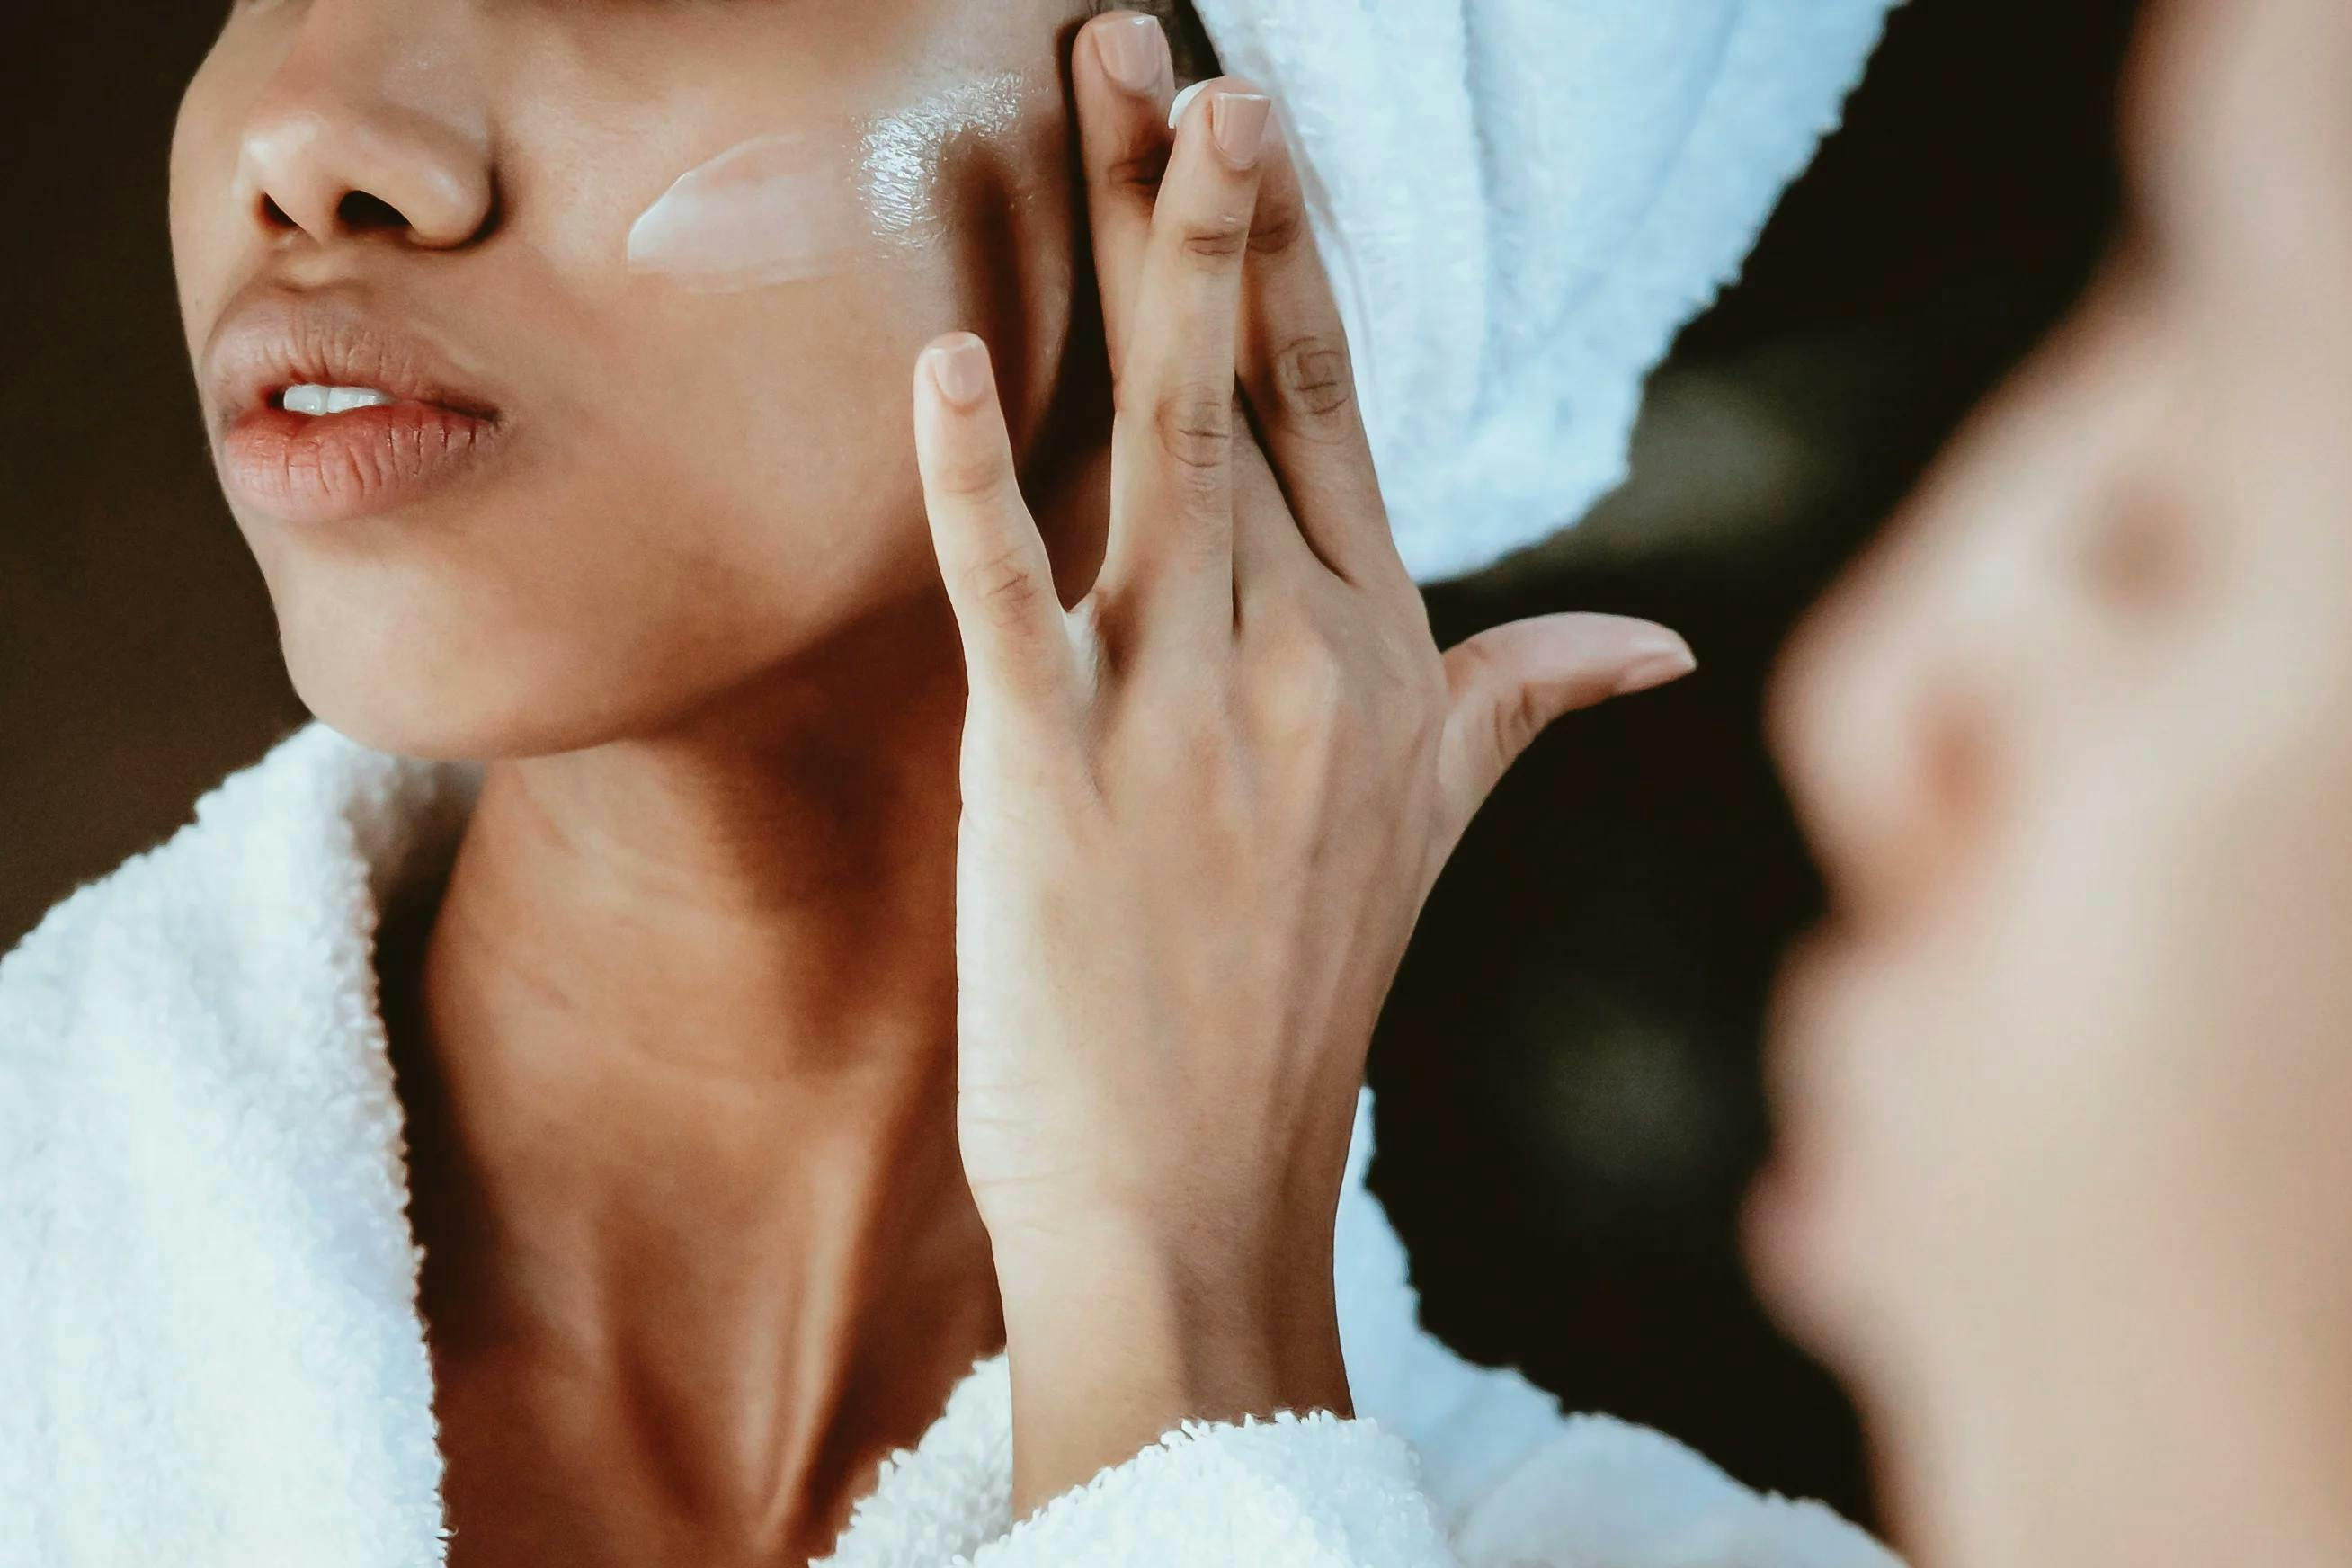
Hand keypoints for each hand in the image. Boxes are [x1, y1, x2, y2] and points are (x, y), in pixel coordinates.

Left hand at [909, 12, 1695, 1513]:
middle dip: (1210, 204)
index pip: (1335, 408)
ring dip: (1150, 265)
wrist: (1199, 1186)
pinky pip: (1010, 600)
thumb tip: (1658, 645)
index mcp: (1379, 651)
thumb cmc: (1297, 1000)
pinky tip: (940, 363)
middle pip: (1252, 386)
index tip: (1252, 113)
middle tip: (1163, 48)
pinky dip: (971, 483)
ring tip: (1125, 95)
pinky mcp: (1055, 776)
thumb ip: (1525, 703)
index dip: (1291, 254)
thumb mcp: (1431, 827)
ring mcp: (1183, 713)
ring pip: (1166, 445)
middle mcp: (1300, 658)